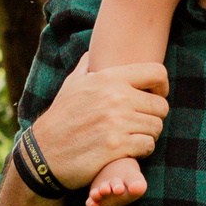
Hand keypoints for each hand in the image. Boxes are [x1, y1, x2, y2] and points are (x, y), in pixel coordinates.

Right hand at [29, 60, 169, 189]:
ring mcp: (117, 122)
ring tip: (133, 137)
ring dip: (148, 134)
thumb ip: (87, 67)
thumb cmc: (60, 118)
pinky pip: (148, 145)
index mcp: (109, 78)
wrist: (44, 152)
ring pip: (156, 127)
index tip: (154, 97)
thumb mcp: (71, 85)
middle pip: (161, 105)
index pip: (157, 73)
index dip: (162, 87)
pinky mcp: (117, 146)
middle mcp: (116, 97)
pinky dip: (142, 150)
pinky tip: (129, 150)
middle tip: (140, 124)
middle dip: (154, 116)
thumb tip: (92, 53)